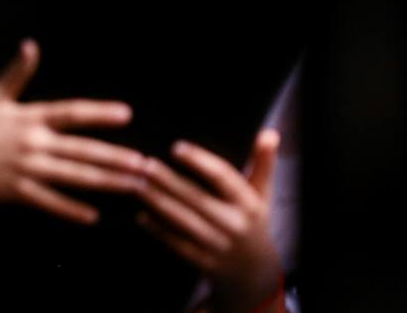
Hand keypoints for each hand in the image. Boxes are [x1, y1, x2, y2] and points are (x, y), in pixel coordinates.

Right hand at [0, 39, 145, 227]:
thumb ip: (17, 73)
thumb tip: (31, 44)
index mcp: (29, 117)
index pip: (70, 113)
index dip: (98, 113)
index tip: (126, 114)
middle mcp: (32, 143)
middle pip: (82, 151)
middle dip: (116, 158)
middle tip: (146, 165)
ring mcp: (27, 170)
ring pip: (74, 177)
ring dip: (106, 182)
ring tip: (132, 186)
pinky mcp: (19, 192)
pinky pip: (50, 203)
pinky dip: (71, 210)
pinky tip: (93, 216)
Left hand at [136, 129, 282, 312]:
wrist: (257, 274)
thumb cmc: (253, 222)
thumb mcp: (262, 195)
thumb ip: (263, 163)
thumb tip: (269, 133)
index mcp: (250, 204)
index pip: (224, 178)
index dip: (200, 161)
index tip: (176, 147)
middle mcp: (236, 225)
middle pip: (198, 199)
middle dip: (169, 181)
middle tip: (144, 163)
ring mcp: (220, 247)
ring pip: (185, 221)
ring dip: (158, 202)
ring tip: (137, 183)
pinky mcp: (205, 264)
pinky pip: (178, 245)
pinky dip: (159, 231)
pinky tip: (140, 215)